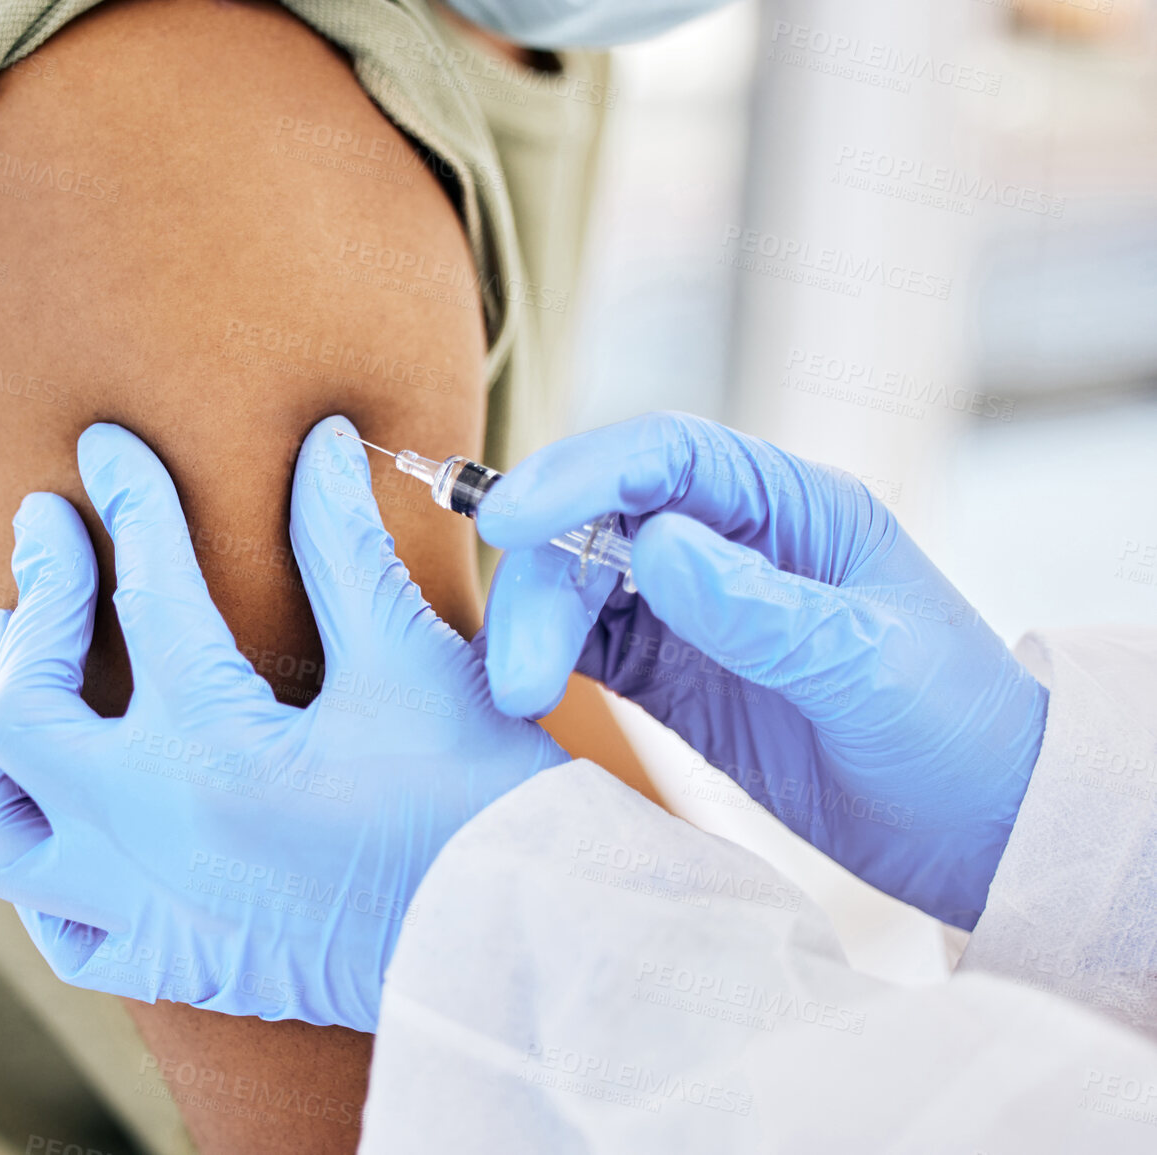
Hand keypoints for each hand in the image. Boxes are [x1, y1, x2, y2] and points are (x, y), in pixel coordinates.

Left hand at [0, 416, 566, 1030]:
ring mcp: (153, 918)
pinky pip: (56, 924)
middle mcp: (156, 845)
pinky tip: (56, 793)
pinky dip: (37, 851)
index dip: (128, 503)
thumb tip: (318, 444)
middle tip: (49, 532)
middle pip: (18, 715)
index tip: (110, 446)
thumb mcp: (419, 666)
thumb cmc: (484, 806)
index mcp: (220, 758)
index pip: (144, 599)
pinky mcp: (174, 965)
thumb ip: (346, 550)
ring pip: (0, 833)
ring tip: (15, 653)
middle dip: (33, 603)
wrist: (530, 951)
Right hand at [476, 412, 1048, 928]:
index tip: (508, 520)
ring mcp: (697, 605)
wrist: (980, 829)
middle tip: (522, 670)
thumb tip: (653, 543)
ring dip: (538, 624)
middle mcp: (733, 540)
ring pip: (580, 581)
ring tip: (523, 697)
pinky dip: (547, 656)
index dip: (578, 475)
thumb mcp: (866, 667)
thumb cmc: (954, 731)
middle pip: (601, 521)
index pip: (664, 458)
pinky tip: (526, 693)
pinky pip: (588, 642)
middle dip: (545, 580)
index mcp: (791, 507)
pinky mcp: (673, 670)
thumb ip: (758, 608)